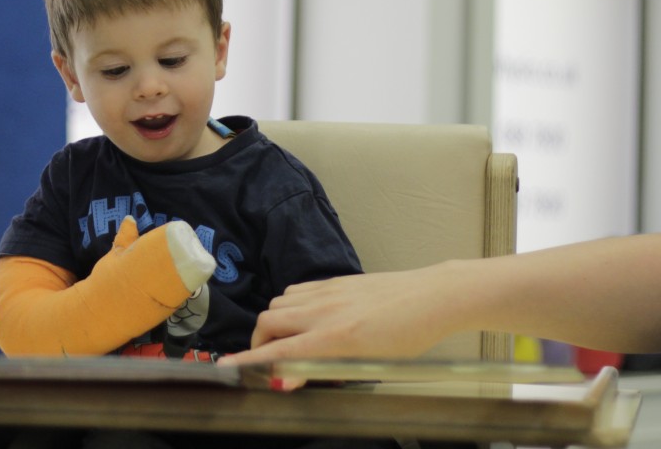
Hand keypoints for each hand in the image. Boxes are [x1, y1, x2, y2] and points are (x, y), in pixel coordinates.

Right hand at [223, 267, 456, 363]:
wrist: (431, 297)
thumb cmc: (408, 336)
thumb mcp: (369, 364)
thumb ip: (324, 369)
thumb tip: (287, 379)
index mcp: (333, 337)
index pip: (279, 351)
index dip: (250, 362)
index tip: (229, 369)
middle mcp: (323, 311)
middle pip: (268, 322)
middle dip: (259, 344)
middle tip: (269, 362)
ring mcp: (327, 292)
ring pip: (278, 304)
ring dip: (274, 325)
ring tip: (288, 342)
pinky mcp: (333, 281)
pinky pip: (295, 292)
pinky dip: (289, 307)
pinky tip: (304, 319)